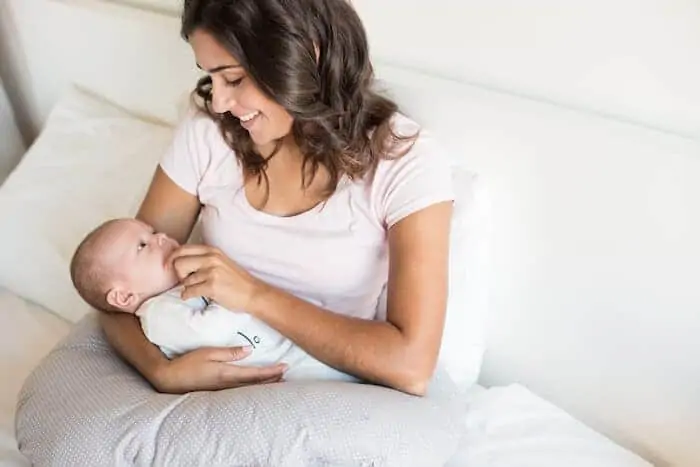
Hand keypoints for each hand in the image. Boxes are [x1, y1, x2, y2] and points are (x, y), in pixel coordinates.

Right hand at [152, 345, 286, 393]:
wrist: (169, 379)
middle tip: (286, 373)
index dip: (272, 372)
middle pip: (256, 384)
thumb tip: (249, 350)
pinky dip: (253, 386)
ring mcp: (223, 390)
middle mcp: (228, 384)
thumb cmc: (187, 363)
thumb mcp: (208, 352)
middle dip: (273, 379)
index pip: (255, 374)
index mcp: (227, 373)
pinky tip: (257, 384)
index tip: (284, 367)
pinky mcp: (218, 391)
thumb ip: (229, 352)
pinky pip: (242, 390)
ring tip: (277, 379)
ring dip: (265, 384)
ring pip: (250, 388)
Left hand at [168, 244, 262, 311]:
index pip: (183, 249)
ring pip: (184, 279)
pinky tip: (195, 296)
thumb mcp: (221, 262)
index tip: (169, 266)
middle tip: (186, 280)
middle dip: (179, 274)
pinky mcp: (212, 286)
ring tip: (198, 289)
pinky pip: (189, 291)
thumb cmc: (236, 280)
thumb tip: (180, 261)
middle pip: (178, 262)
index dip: (172, 258)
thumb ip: (204, 259)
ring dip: (187, 287)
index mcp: (212, 251)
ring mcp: (211, 272)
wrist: (253, 293)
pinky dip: (188, 295)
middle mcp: (211, 258)